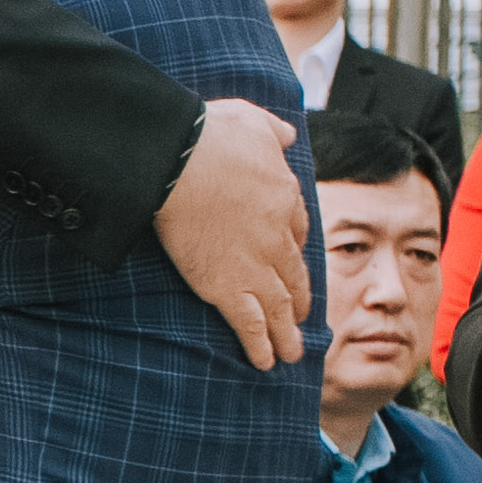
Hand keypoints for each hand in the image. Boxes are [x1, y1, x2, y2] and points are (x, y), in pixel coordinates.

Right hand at [157, 106, 310, 367]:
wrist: (179, 161)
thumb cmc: (210, 135)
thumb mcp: (253, 120)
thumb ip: (273, 130)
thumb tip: (287, 134)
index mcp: (284, 197)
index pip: (297, 229)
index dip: (294, 247)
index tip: (292, 258)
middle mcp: (277, 237)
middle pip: (294, 274)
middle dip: (299, 298)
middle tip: (302, 317)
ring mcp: (254, 265)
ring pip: (280, 305)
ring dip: (288, 332)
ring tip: (293, 353)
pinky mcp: (226, 286)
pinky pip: (251, 323)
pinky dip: (261, 344)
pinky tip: (266, 362)